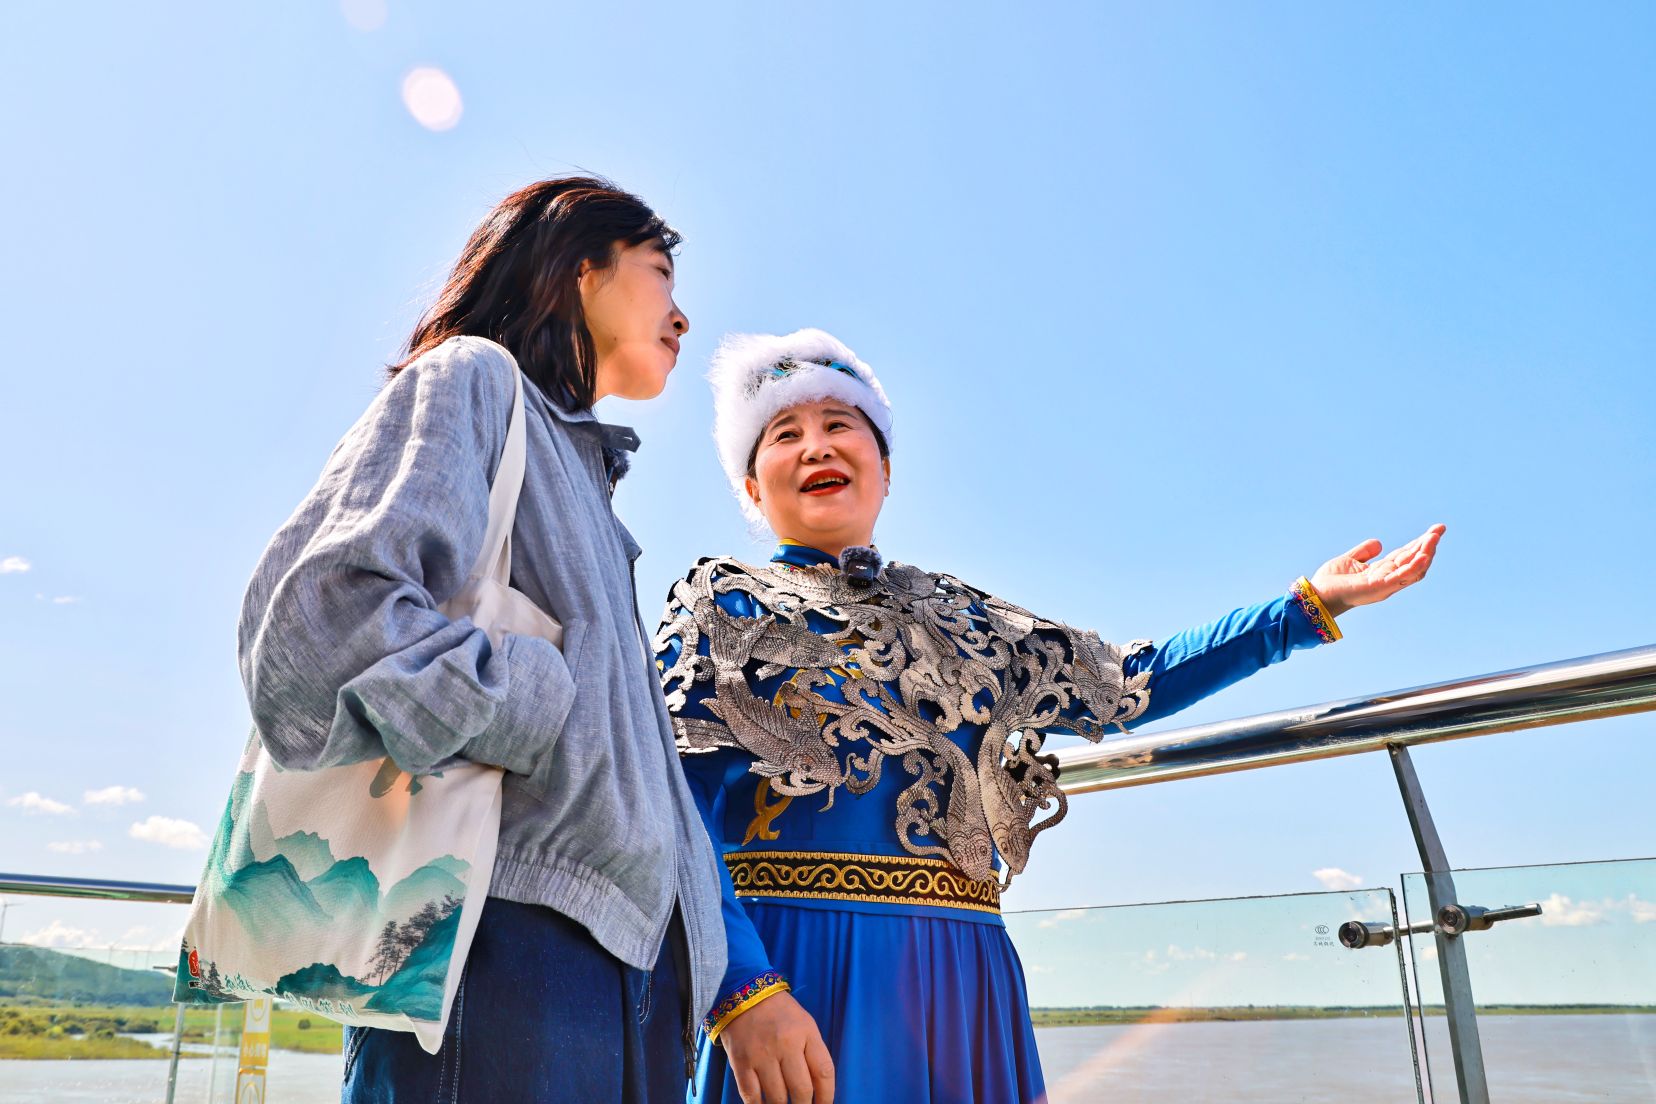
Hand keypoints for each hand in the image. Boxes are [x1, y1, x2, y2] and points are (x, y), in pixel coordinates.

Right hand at [721, 991, 834, 1103]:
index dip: (827, 1096)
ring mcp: (761, 1055)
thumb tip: (817, 1089)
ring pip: (777, 1098)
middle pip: (802, 1090)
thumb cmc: (779, 1011)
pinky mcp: (740, 1062)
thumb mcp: (804, 1023)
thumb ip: (813, 1052)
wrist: (742, 992)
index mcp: (806, 1033)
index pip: (824, 1072)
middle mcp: (785, 1045)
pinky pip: (751, 1096)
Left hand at [1309, 524, 1445, 617]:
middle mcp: (1389, 579)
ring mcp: (1386, 584)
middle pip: (1414, 561)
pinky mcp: (1379, 588)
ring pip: (1413, 569)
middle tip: (1439, 529)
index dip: (1420, 543)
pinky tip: (1423, 556)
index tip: (1434, 530)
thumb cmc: (1332, 581)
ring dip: (1425, 553)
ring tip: (1434, 537)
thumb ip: (1365, 552)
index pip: (1407, 556)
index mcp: (1383, 571)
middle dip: (1428, 545)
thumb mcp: (1351, 559)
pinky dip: (1413, 567)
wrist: (1317, 594)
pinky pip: (1401, 578)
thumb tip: (1379, 543)